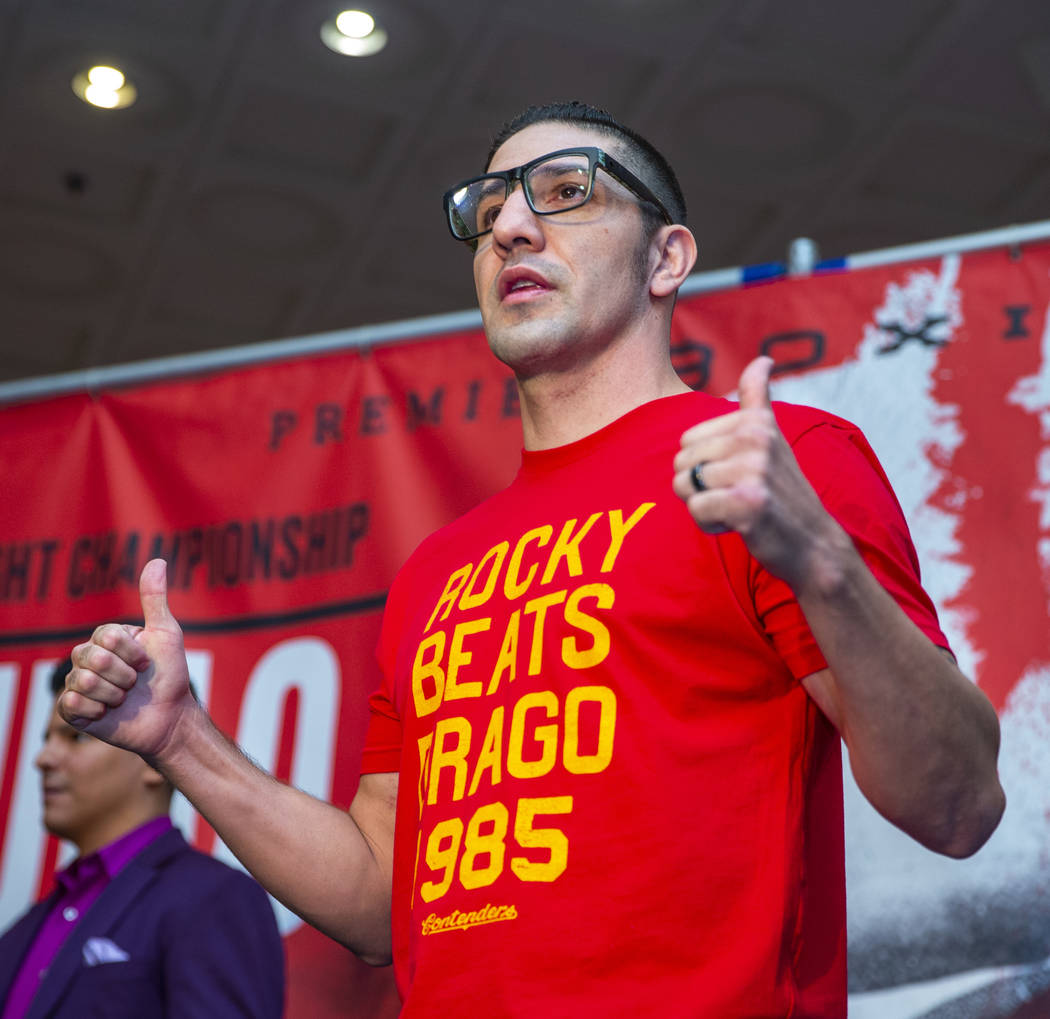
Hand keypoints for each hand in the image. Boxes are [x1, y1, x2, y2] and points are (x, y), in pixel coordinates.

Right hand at [59, 558, 196, 759]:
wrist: (169, 718)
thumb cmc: (169, 675)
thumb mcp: (166, 633)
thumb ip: (155, 599)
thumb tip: (158, 560)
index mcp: (106, 638)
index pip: (106, 636)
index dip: (132, 652)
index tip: (147, 662)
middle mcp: (88, 658)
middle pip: (92, 658)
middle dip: (124, 675)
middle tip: (136, 683)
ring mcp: (78, 683)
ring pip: (82, 681)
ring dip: (114, 694)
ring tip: (124, 699)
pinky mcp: (74, 710)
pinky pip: (71, 703)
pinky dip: (98, 710)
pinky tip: (108, 713)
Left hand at [672, 356, 833, 587]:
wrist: (814, 544)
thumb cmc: (782, 492)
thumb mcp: (772, 438)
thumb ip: (757, 398)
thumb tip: (762, 358)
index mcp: (757, 421)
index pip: (687, 440)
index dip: (704, 464)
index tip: (739, 473)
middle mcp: (756, 439)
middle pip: (681, 463)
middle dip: (701, 487)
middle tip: (738, 495)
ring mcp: (753, 470)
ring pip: (684, 486)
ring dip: (705, 506)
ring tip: (739, 509)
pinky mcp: (748, 502)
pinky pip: (696, 510)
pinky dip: (709, 524)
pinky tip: (738, 525)